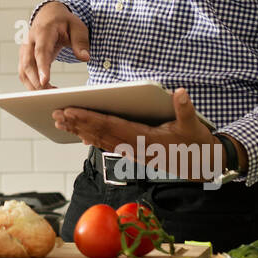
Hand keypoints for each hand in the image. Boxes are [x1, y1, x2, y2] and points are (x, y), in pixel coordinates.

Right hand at [19, 2, 89, 88]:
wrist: (49, 15)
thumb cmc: (64, 22)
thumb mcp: (77, 27)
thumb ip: (81, 41)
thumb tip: (85, 57)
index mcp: (43, 32)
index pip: (40, 51)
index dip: (42, 67)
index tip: (45, 82)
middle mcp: (29, 41)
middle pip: (28, 64)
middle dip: (37, 82)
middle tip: (50, 95)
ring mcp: (24, 50)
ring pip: (23, 71)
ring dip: (33, 86)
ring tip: (50, 96)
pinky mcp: (24, 58)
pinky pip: (24, 74)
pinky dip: (32, 85)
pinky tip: (45, 91)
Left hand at [50, 87, 224, 182]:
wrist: (201, 165)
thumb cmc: (196, 142)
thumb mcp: (194, 125)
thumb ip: (186, 110)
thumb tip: (180, 93)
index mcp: (145, 139)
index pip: (111, 126)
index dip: (90, 119)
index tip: (72, 111)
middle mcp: (134, 147)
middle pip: (100, 134)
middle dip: (77, 124)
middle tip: (55, 114)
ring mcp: (132, 152)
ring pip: (100, 140)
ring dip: (79, 131)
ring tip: (60, 122)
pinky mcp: (133, 152)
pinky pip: (108, 145)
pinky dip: (92, 139)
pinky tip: (79, 135)